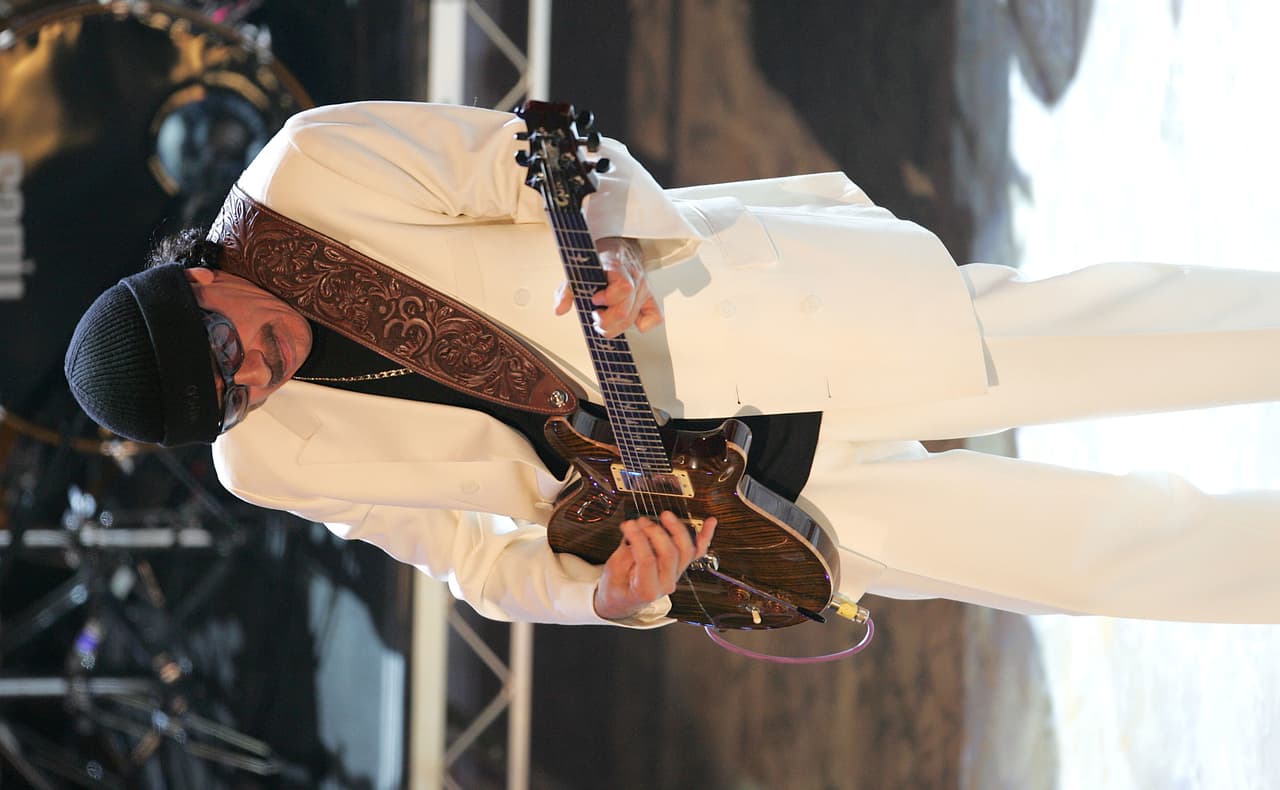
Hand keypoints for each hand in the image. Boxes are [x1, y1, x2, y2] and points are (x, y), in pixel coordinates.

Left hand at [554, 237, 662, 337]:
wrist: (619, 247)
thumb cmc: (599, 259)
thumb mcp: (578, 269)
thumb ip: (567, 289)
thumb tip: (559, 310)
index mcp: (617, 266)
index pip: (623, 288)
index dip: (608, 299)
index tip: (594, 300)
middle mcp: (635, 277)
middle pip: (625, 311)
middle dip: (605, 321)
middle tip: (595, 317)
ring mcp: (644, 288)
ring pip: (634, 319)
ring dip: (615, 326)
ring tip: (604, 320)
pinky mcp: (651, 297)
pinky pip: (655, 318)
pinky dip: (642, 325)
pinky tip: (628, 319)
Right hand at [594, 511, 716, 620]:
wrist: (624, 600)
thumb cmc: (617, 588)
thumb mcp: (612, 574)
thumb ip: (626, 554)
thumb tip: (636, 533)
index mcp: (647, 590)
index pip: (647, 561)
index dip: (638, 539)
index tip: (629, 525)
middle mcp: (666, 584)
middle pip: (669, 554)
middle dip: (655, 533)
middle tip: (641, 521)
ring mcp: (676, 575)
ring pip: (686, 551)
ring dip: (677, 530)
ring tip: (665, 516)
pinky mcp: (679, 566)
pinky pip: (696, 552)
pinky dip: (704, 537)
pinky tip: (710, 523)